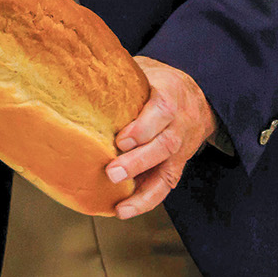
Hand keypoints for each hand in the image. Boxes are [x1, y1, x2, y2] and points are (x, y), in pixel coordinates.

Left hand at [106, 55, 214, 218]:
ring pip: (167, 171)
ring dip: (143, 192)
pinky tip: (125, 210)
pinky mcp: (177, 164)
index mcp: (170, 96)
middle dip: (138, 161)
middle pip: (164, 145)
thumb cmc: (159, 82)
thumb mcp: (144, 69)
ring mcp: (180, 148)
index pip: (161, 112)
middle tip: (112, 172)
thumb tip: (79, 66)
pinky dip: (147, 201)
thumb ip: (120, 74)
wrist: (198, 95)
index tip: (121, 139)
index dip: (143, 128)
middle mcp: (179, 125)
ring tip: (121, 206)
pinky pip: (166, 186)